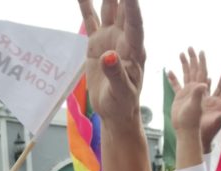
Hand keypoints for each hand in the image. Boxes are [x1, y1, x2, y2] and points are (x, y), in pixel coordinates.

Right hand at [78, 0, 145, 125]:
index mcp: (135, 50)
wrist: (116, 111)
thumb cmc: (123, 104)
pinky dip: (85, 5)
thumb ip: (117, 75)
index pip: (134, 24)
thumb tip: (109, 57)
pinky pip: (90, 20)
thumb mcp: (122, 93)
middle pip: (123, 9)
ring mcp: (111, 38)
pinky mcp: (97, 43)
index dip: (132, 7)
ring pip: (108, 9)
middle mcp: (124, 39)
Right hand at [168, 48, 208, 134]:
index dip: (201, 61)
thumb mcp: (196, 107)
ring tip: (181, 53)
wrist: (185, 131)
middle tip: (190, 47)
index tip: (200, 51)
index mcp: (200, 90)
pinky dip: (173, 79)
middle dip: (192, 59)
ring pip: (185, 75)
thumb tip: (205, 84)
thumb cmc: (192, 122)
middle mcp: (194, 90)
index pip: (202, 72)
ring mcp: (187, 93)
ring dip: (184, 65)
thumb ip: (199, 95)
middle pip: (194, 70)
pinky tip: (169, 71)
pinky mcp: (180, 98)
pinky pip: (176, 86)